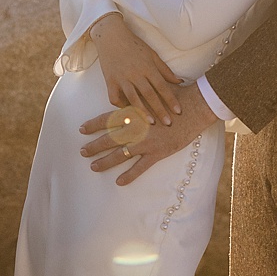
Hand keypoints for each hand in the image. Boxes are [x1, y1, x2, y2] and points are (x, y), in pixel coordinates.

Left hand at [82, 86, 215, 184]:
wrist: (195, 108)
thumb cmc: (175, 97)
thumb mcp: (153, 93)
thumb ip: (138, 97)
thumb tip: (127, 94)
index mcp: (133, 113)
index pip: (107, 119)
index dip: (93, 125)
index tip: (81, 129)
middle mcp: (136, 128)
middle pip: (109, 139)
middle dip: (94, 146)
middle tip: (82, 151)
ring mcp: (146, 142)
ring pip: (120, 155)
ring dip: (105, 161)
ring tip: (93, 167)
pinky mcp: (157, 153)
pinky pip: (140, 167)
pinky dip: (129, 175)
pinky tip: (119, 182)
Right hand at [90, 13, 181, 121]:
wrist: (111, 36)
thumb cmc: (134, 45)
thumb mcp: (152, 54)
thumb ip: (165, 69)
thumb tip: (179, 81)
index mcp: (147, 67)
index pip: (162, 86)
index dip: (171, 99)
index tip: (178, 111)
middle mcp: (135, 73)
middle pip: (150, 95)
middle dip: (160, 110)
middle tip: (168, 123)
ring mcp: (121, 78)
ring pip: (133, 98)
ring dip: (142, 112)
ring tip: (151, 123)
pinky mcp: (110, 81)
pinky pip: (114, 98)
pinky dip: (120, 107)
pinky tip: (128, 114)